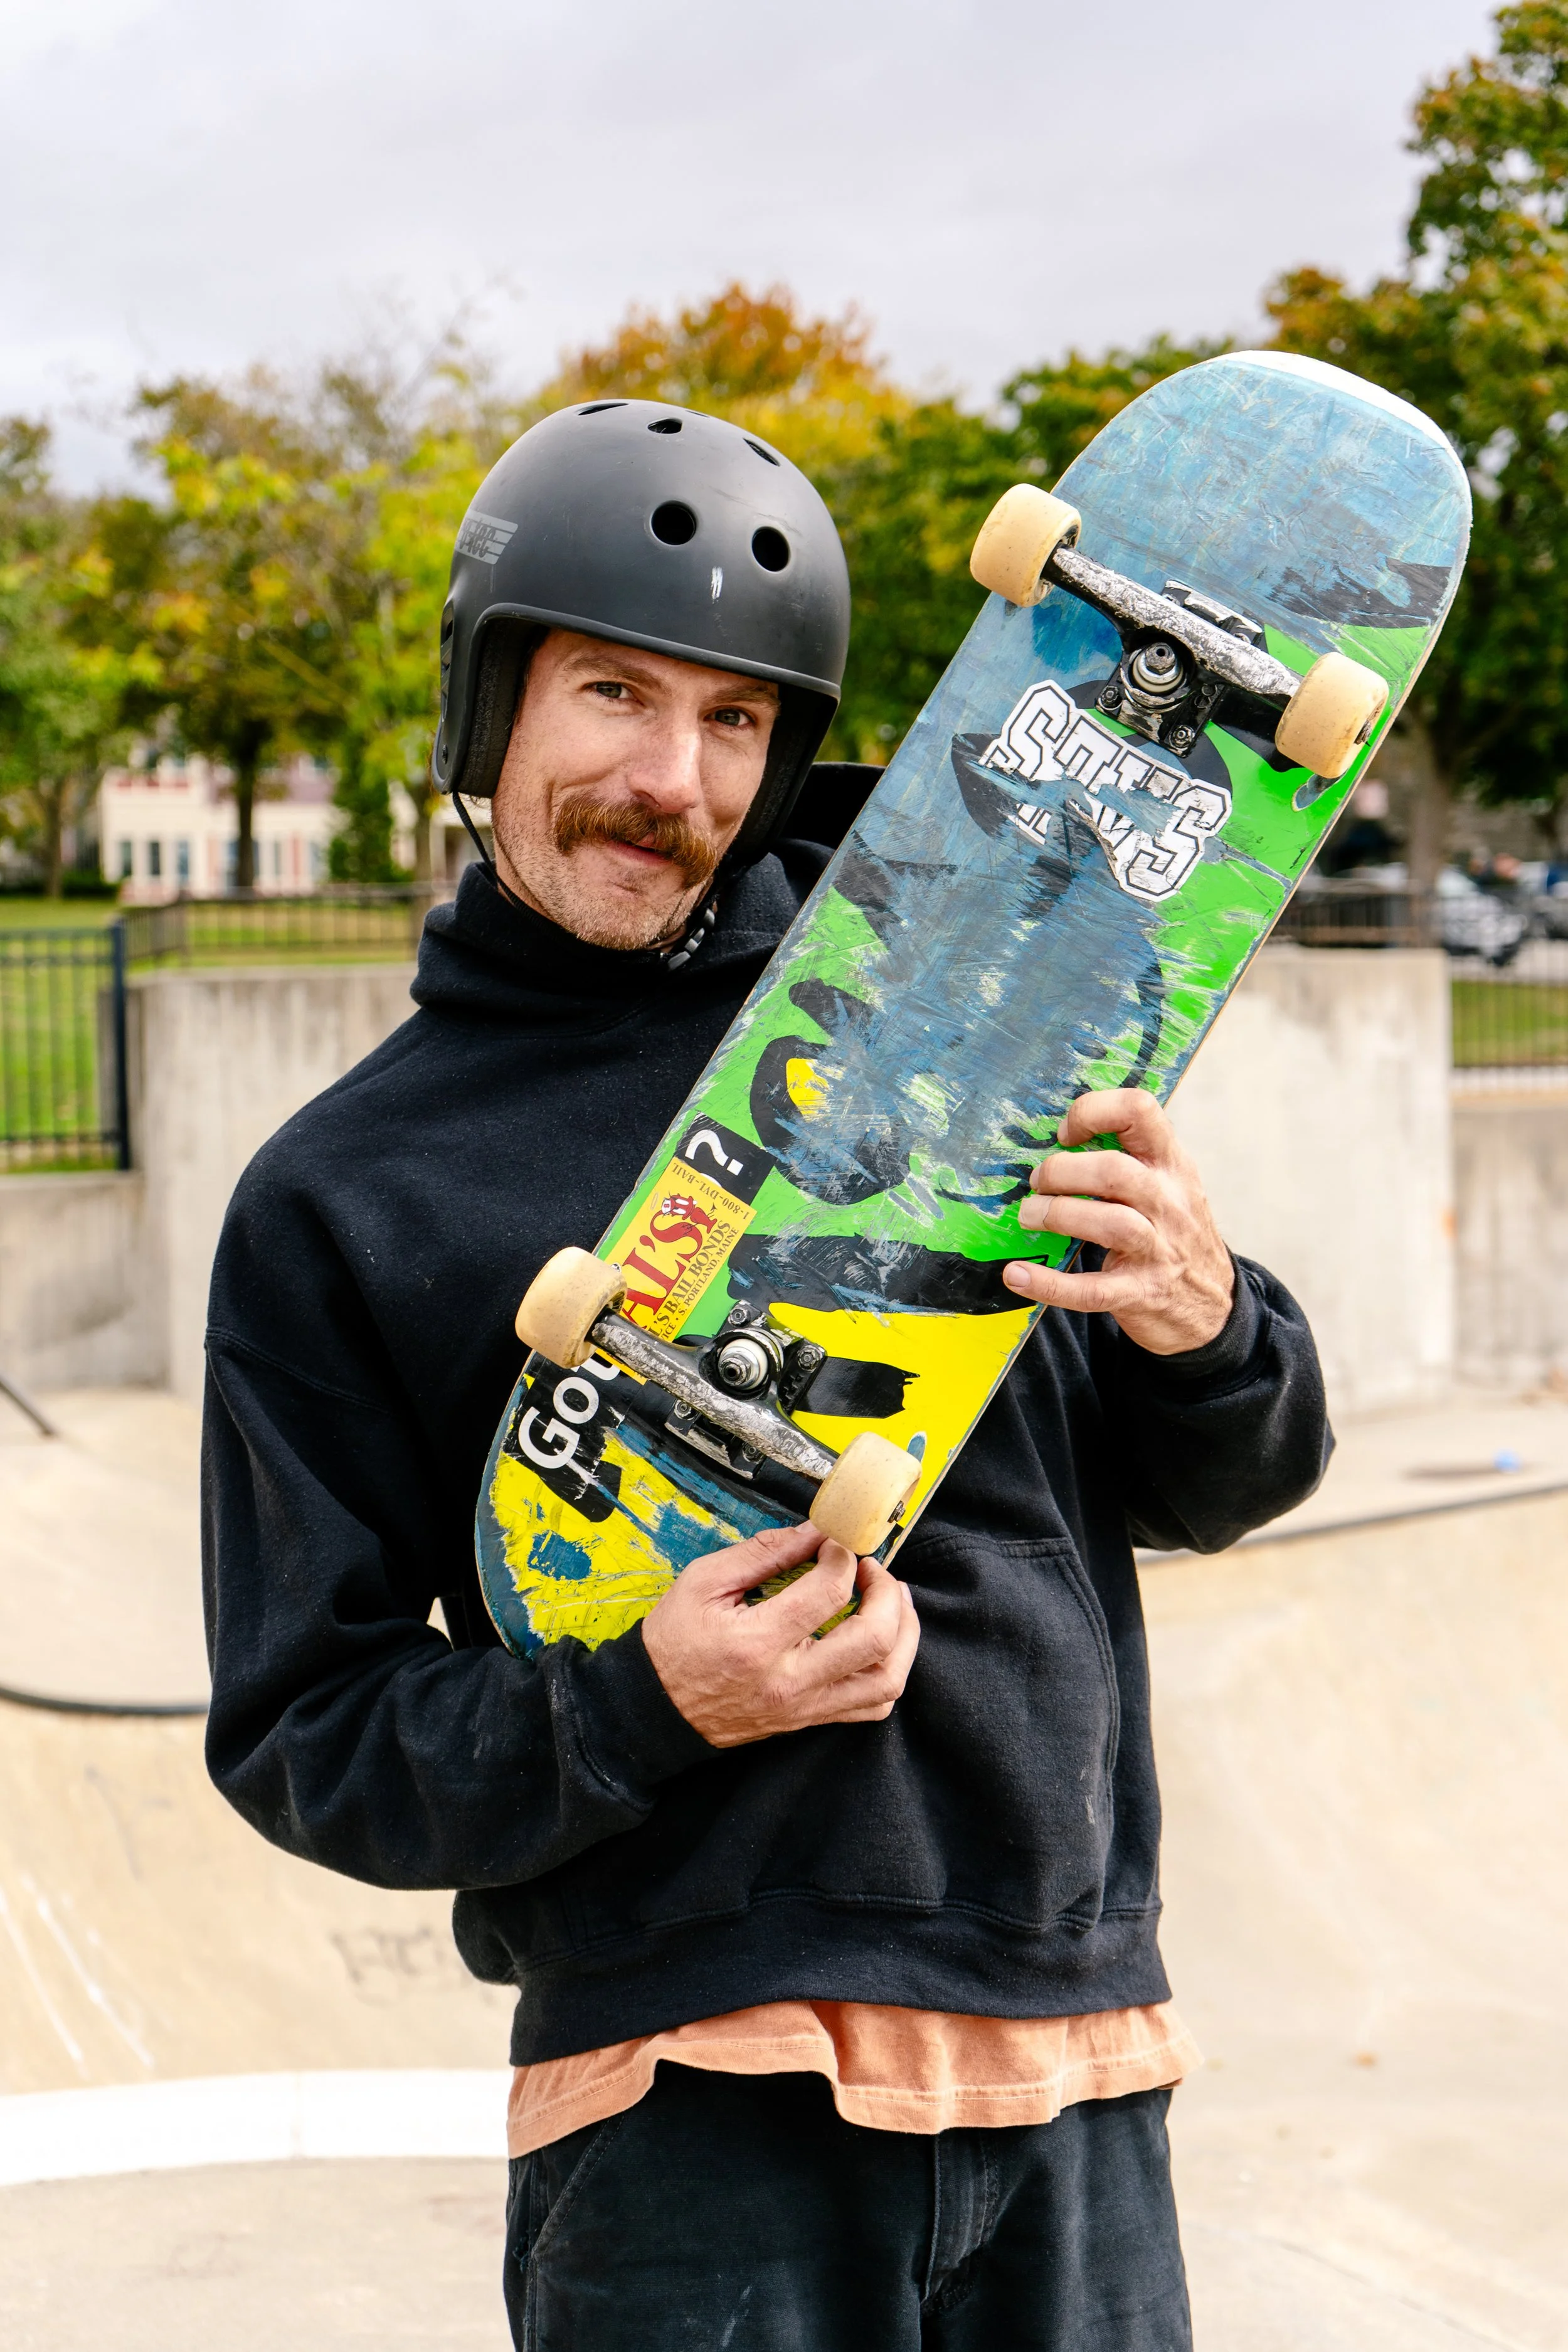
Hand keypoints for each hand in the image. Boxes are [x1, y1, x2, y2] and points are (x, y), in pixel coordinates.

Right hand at [642, 1521, 919, 1748]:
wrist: (655, 1709)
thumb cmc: (673, 1642)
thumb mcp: (703, 1582)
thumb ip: (764, 1553)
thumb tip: (815, 1530)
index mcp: (756, 1642)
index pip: (828, 1592)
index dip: (842, 1556)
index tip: (834, 1542)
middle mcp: (789, 1682)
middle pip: (875, 1639)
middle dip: (888, 1592)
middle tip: (872, 1568)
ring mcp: (805, 1708)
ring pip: (887, 1680)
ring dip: (904, 1633)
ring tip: (892, 1601)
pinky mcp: (810, 1720)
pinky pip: (873, 1707)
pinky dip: (890, 1671)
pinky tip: (880, 1642)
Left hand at [1004, 1088, 1233, 1354]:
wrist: (1212, 1307)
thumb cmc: (1174, 1234)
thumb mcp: (1169, 1186)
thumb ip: (1129, 1159)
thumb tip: (1057, 1141)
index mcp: (1172, 1165)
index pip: (1139, 1111)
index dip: (1092, 1113)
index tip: (1067, 1136)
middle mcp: (1169, 1202)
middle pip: (1114, 1171)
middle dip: (1062, 1172)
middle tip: (1038, 1183)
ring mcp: (1159, 1250)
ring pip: (1110, 1223)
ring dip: (1057, 1216)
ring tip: (1029, 1217)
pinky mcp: (1141, 1293)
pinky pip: (1091, 1290)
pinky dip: (1049, 1283)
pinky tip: (1017, 1274)